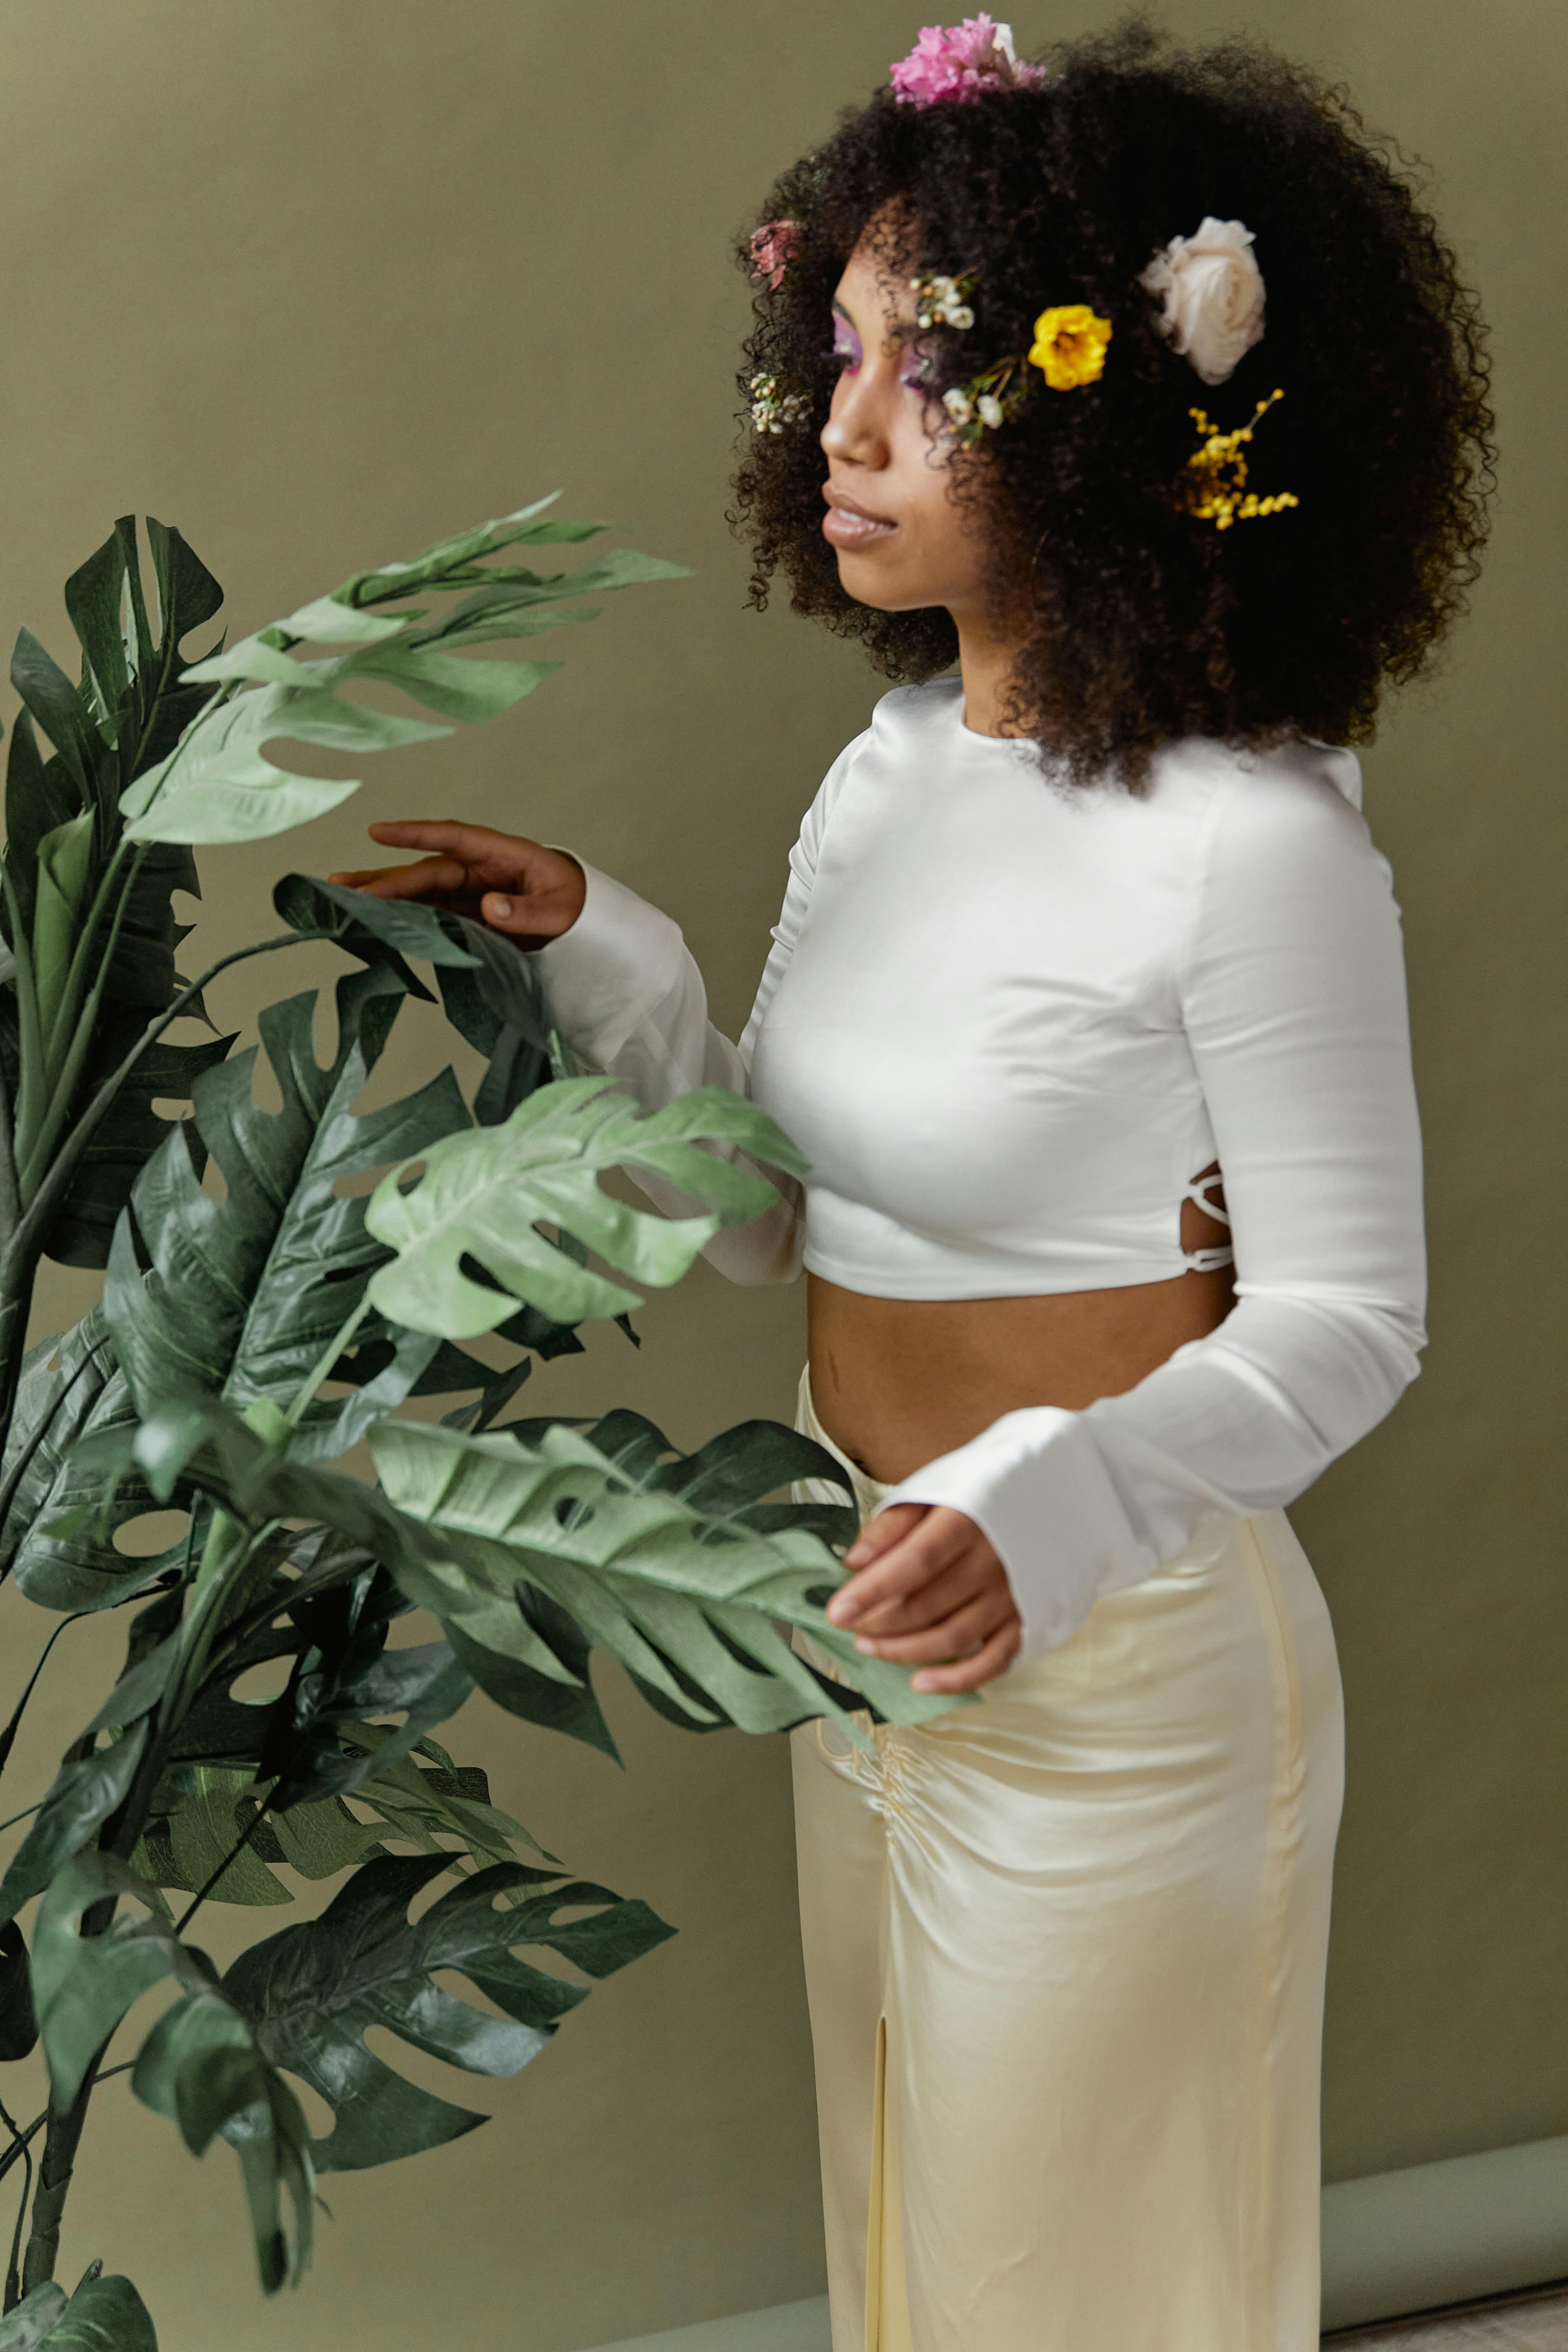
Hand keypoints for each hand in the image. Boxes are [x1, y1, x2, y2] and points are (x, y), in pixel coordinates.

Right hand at [328, 822, 586, 951]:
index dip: (415, 834)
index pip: (452, 838)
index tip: (379, 831)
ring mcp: (470, 890)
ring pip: (421, 890)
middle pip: (427, 871)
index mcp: (501, 854)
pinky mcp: (467, 912)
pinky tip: (375, 917)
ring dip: (385, 893)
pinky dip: (404, 914)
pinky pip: (431, 911)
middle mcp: (478, 868)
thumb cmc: (576, 904)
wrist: (584, 918)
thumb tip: (491, 907)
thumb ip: (528, 911)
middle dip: (386, 878)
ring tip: (343, 894)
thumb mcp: (561, 909)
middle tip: (345, 886)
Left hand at [825, 1503, 1021, 1694]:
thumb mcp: (934, 1489)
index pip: (915, 1563)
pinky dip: (956, 1679)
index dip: (873, 1591)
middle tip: (846, 1625)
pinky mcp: (1025, 1619)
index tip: (836, 1611)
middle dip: (878, 1622)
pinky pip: (993, 1661)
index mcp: (967, 1522)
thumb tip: (853, 1562)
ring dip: (903, 1649)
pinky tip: (921, 1683)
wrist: (1050, 1494)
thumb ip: (891, 1525)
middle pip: (927, 1605)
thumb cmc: (978, 1493)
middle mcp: (993, 1562)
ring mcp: (1013, 1596)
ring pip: (952, 1637)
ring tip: (867, 1646)